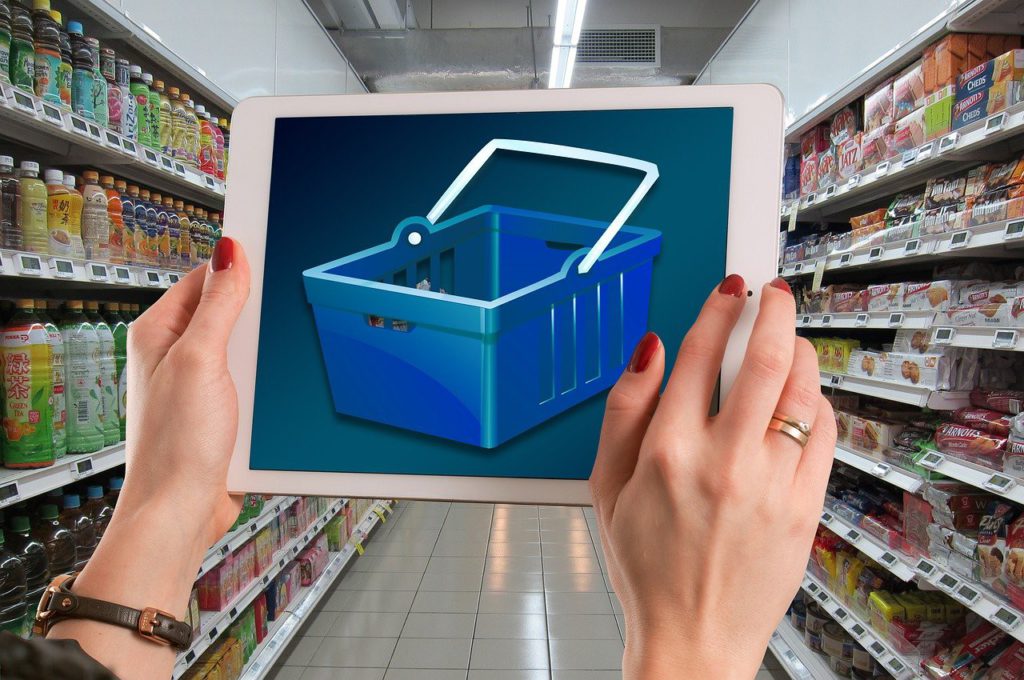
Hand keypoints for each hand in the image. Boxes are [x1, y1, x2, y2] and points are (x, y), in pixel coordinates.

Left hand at [120, 237, 250, 546]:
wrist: (183, 511)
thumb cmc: (175, 445)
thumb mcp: (201, 360)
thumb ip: (218, 304)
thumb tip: (229, 251)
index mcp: (159, 331)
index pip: (204, 278)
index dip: (238, 268)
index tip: (273, 257)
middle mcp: (178, 354)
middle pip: (230, 312)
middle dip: (258, 318)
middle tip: (276, 325)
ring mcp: (201, 383)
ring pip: (247, 349)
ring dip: (265, 357)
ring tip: (272, 369)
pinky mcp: (223, 410)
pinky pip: (255, 381)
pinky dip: (268, 384)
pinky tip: (276, 392)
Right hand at [589, 275, 834, 679]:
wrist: (692, 639)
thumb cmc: (647, 567)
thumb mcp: (607, 486)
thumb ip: (624, 410)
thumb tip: (650, 352)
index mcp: (669, 452)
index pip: (702, 354)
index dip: (720, 309)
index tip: (730, 291)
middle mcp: (723, 462)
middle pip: (765, 359)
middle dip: (776, 310)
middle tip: (775, 293)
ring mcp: (771, 486)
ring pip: (803, 392)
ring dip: (801, 352)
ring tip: (791, 343)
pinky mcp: (805, 509)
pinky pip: (826, 436)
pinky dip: (819, 404)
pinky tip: (804, 399)